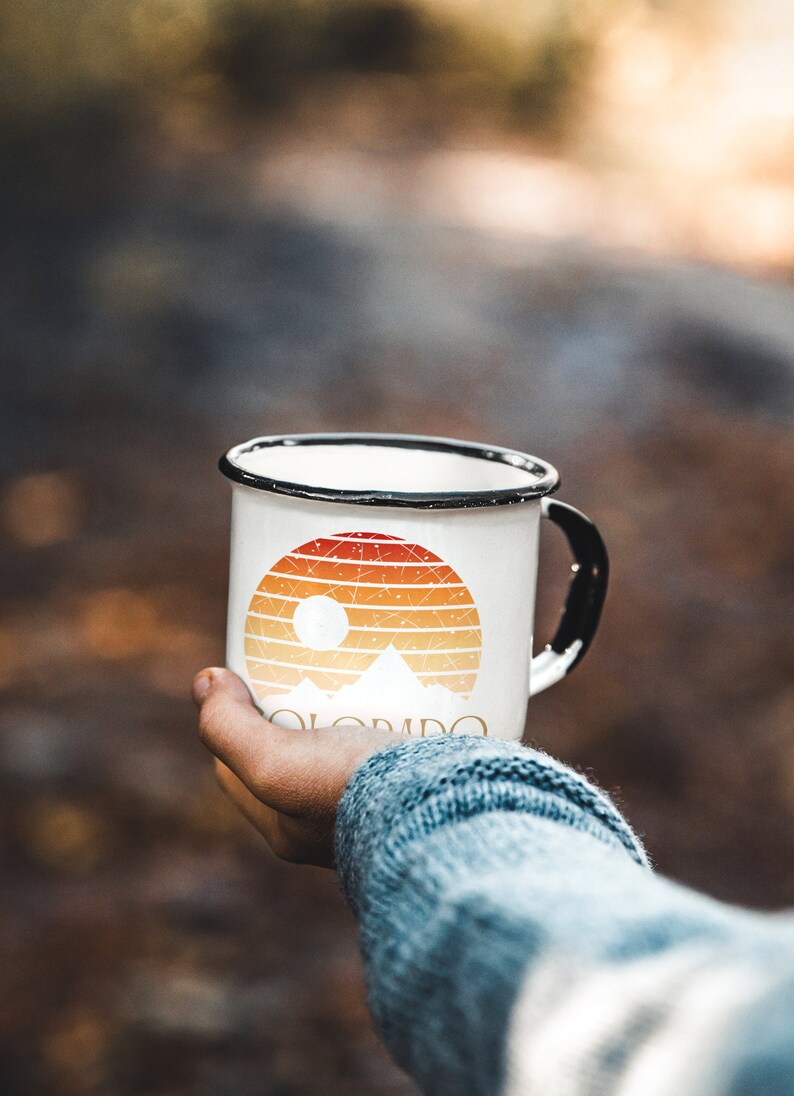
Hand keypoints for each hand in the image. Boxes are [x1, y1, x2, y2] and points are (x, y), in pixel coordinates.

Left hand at [192, 667, 396, 867]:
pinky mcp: (412, 791)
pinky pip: (386, 751)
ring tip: (349, 673)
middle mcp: (323, 826)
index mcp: (285, 827)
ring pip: (340, 752)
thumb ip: (228, 728)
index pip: (234, 767)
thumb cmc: (354, 792)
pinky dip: (383, 723)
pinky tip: (396, 694)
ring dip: (341, 715)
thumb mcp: (273, 764)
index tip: (248, 679)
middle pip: (289, 757)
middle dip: (287, 715)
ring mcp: (370, 810)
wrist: (447, 814)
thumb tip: (203, 683)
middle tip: (301, 671)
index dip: (231, 722)